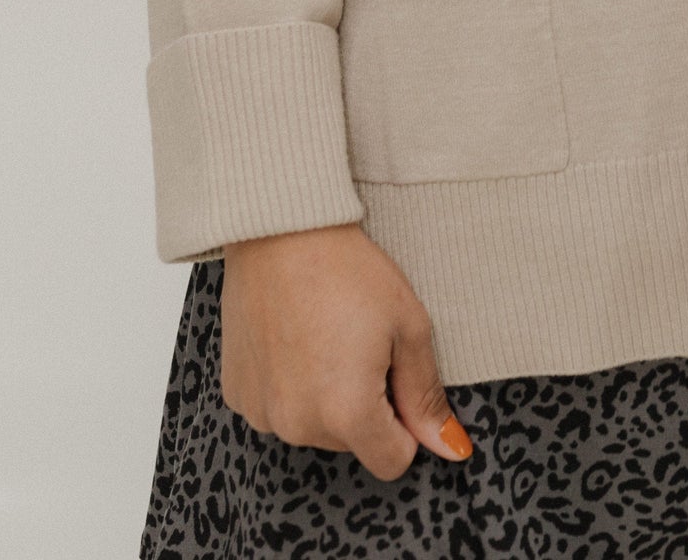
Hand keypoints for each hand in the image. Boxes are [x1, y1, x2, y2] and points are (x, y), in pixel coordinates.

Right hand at [220, 222, 474, 479]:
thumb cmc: (348, 269)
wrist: (281, 228)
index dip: (405, 422)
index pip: (392, 460)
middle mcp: (298, 424)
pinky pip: (276, 407)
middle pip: (351, 442)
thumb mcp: (408, 326)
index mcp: (347, 413)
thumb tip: (450, 448)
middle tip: (358, 341)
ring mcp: (262, 410)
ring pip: (312, 425)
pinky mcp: (237, 391)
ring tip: (324, 333)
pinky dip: (289, 383)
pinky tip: (293, 336)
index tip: (396, 376)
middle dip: (363, 404)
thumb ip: (426, 395)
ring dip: (324, 395)